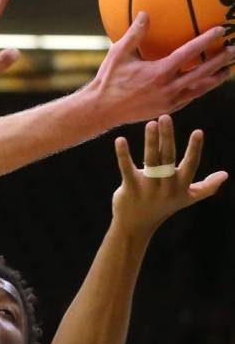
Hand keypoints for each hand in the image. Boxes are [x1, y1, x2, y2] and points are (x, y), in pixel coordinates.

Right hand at [88, 12, 234, 125]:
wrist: (102, 110)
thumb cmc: (108, 80)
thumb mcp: (119, 54)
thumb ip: (135, 34)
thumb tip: (145, 13)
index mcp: (159, 72)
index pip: (189, 53)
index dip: (206, 40)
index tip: (220, 30)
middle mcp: (168, 88)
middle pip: (203, 72)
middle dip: (221, 61)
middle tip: (233, 51)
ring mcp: (169, 101)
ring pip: (200, 89)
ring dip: (216, 79)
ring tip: (228, 70)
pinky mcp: (166, 109)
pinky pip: (190, 98)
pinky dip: (200, 89)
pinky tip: (205, 84)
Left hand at [111, 115, 227, 234]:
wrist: (136, 226)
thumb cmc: (163, 207)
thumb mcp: (187, 198)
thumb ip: (206, 187)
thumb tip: (225, 174)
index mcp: (181, 185)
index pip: (190, 165)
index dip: (194, 149)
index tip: (198, 132)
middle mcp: (166, 186)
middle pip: (168, 158)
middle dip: (167, 137)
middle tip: (165, 117)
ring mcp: (148, 187)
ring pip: (151, 160)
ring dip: (150, 141)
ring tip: (150, 123)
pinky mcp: (130, 188)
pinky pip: (126, 168)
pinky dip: (123, 154)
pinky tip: (120, 140)